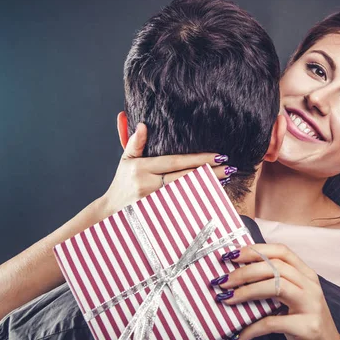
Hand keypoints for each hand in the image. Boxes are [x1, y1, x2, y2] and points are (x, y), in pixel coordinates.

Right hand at [100, 122, 235, 215]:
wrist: (110, 212)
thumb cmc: (121, 184)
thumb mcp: (125, 161)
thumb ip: (135, 143)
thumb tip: (144, 125)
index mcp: (142, 169)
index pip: (176, 162)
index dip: (198, 159)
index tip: (218, 155)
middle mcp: (148, 185)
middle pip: (185, 177)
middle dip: (209, 172)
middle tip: (230, 167)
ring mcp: (153, 202)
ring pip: (186, 192)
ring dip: (207, 186)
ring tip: (225, 178)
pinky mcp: (158, 214)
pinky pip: (181, 207)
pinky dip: (197, 200)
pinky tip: (211, 195)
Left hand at [211, 244, 339, 339]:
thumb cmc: (304, 323)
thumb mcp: (291, 300)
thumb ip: (272, 285)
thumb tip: (236, 277)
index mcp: (306, 274)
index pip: (282, 251)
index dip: (256, 250)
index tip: (232, 254)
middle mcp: (311, 286)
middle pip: (275, 267)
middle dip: (245, 271)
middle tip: (223, 280)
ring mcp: (312, 306)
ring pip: (277, 287)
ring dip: (247, 291)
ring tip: (227, 298)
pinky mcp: (309, 328)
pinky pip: (275, 323)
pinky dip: (254, 328)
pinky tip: (241, 334)